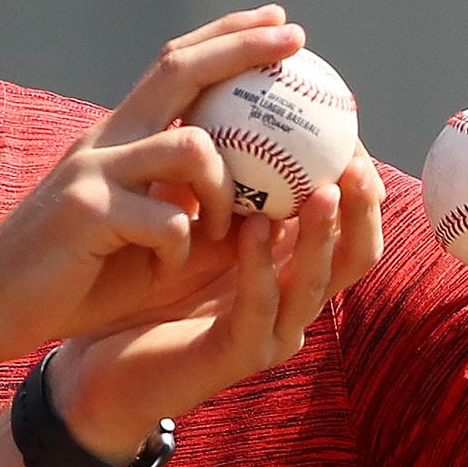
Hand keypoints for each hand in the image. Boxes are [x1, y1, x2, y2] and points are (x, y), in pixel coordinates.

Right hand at [0, 9, 308, 369]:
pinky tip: (165, 272)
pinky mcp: (86, 211)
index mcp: (117, 140)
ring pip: (191, 147)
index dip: (228, 39)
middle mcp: (105, 141)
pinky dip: (181, 249)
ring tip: (225, 229)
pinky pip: (168, 220)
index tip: (278, 23)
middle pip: (181, 70)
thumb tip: (269, 208)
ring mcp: (93, 171)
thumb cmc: (72, 282)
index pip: (176, 68)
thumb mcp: (145, 240)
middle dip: (243, 48)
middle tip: (295, 41)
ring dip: (224, 188)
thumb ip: (194, 214)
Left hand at [52, 148, 383, 457]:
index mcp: (292, 271)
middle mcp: (294, 304)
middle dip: (362, 210)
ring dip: (319, 236)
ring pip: (314, 284)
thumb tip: (243, 106)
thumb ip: (230, 186)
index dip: (361, 184)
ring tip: (322, 191)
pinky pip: (258, 310)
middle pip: (354, 257)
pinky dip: (260, 268)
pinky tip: (253, 230)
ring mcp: (271, 334)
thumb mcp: (200, 227)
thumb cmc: (152, 289)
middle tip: (355, 161)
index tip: (353, 131)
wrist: (105, 361)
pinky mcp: (236, 358)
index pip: (349, 226)